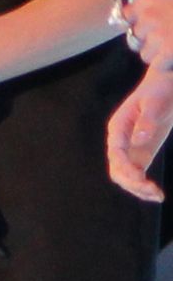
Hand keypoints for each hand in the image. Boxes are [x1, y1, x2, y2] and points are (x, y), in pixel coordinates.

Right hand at [106, 68, 172, 200]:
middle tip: (154, 191)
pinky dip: (144, 186)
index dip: (126, 169)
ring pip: (125, 177)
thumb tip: (139, 140)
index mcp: (118, 127)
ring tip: (158, 196)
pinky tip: (157, 194)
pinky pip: (137, 175)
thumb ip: (147, 120)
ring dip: (138, 189)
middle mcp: (119, 141)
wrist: (165, 84)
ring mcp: (129, 149)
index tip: (143, 179)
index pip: (116, 154)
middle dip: (132, 183)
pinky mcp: (140, 153)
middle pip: (117, 170)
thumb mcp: (156, 101)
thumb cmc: (160, 89)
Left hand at [123, 0, 172, 67]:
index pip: (125, 15)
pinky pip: (158, 65)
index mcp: (149, 0)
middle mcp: (149, 17)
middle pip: (135, 37)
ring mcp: (158, 36)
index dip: (136, 23)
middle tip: (169, 37)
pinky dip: (168, 64)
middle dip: (149, 40)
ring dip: (159, 54)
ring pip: (145, 54)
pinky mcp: (168, 52)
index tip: (145, 26)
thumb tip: (135, 11)